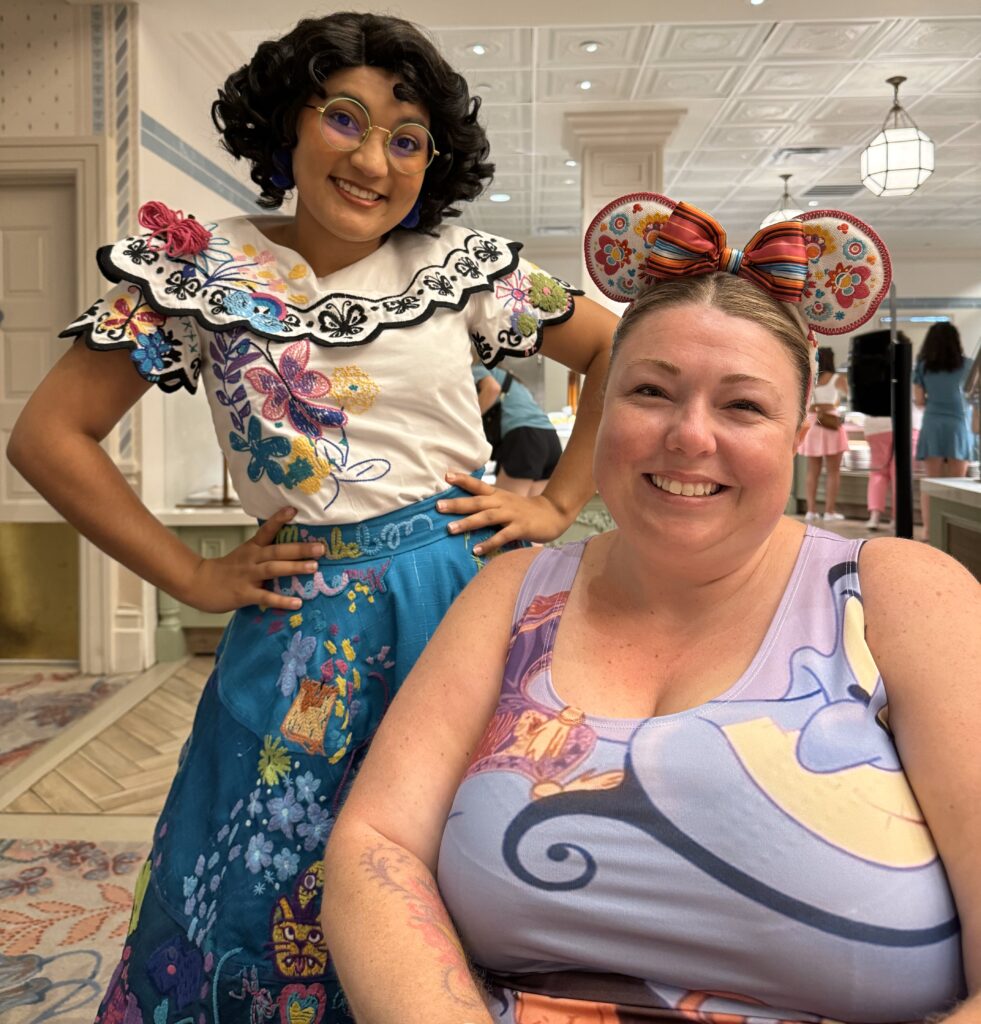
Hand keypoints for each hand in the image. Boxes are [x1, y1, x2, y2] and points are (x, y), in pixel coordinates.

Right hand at [176, 507, 325, 612]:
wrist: (198, 583)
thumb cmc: (226, 570)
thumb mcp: (244, 555)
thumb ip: (264, 552)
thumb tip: (291, 550)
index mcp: (252, 548)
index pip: (266, 530)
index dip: (279, 519)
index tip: (294, 510)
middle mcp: (252, 559)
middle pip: (277, 550)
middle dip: (300, 549)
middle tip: (321, 548)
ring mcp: (248, 576)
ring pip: (273, 569)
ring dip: (294, 567)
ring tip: (314, 567)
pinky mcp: (244, 594)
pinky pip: (266, 596)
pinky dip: (282, 600)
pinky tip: (297, 603)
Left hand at [435, 472, 573, 555]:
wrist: (553, 513)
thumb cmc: (524, 511)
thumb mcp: (505, 501)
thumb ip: (488, 503)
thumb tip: (463, 507)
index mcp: (497, 495)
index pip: (478, 485)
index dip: (463, 480)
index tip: (446, 475)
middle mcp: (502, 502)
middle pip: (477, 502)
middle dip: (457, 504)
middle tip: (438, 506)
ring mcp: (512, 515)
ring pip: (486, 517)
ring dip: (468, 523)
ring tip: (450, 529)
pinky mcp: (521, 528)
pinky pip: (502, 536)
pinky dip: (489, 542)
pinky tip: (476, 549)